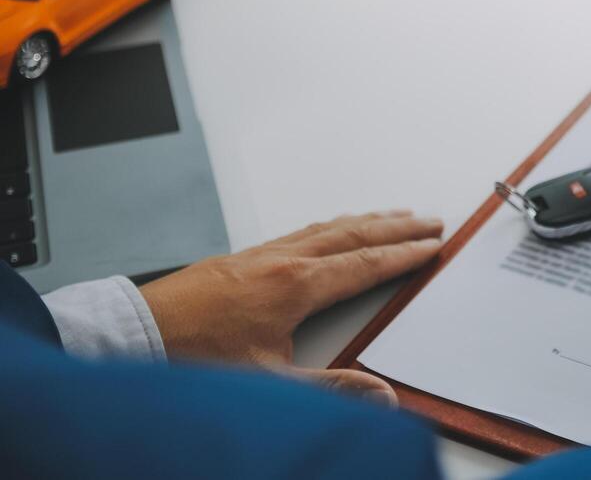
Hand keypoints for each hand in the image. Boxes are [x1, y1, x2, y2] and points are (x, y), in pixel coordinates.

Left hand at [139, 211, 443, 403]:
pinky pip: (301, 231)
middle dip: (397, 228)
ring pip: (328, 227)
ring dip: (367, 221)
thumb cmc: (196, 360)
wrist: (135, 338)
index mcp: (297, 286)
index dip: (404, 255)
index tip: (433, 245)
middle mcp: (283, 260)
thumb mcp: (269, 383)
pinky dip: (332, 225)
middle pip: (354, 236)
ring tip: (393, 216)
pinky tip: (331, 229)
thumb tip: (383, 397)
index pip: (366, 265)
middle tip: (431, 220)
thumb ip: (332, 387)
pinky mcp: (241, 257)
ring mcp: (261, 254)